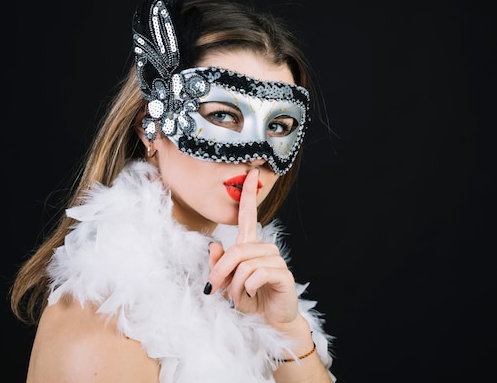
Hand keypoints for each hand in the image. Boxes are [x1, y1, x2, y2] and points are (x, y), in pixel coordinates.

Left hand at [204, 167, 299, 327]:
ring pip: (244, 265)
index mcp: (251, 247)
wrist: (271, 323)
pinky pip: (256, 275)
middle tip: (215, 291)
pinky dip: (247, 289)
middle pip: (236, 250)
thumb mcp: (228, 284)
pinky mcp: (283, 274)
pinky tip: (252, 296)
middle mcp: (265, 249)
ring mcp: (275, 260)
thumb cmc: (251, 301)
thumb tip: (213, 246)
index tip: (251, 173)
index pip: (248, 216)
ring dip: (235, 286)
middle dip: (221, 272)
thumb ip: (219, 266)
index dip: (249, 195)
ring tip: (238, 299)